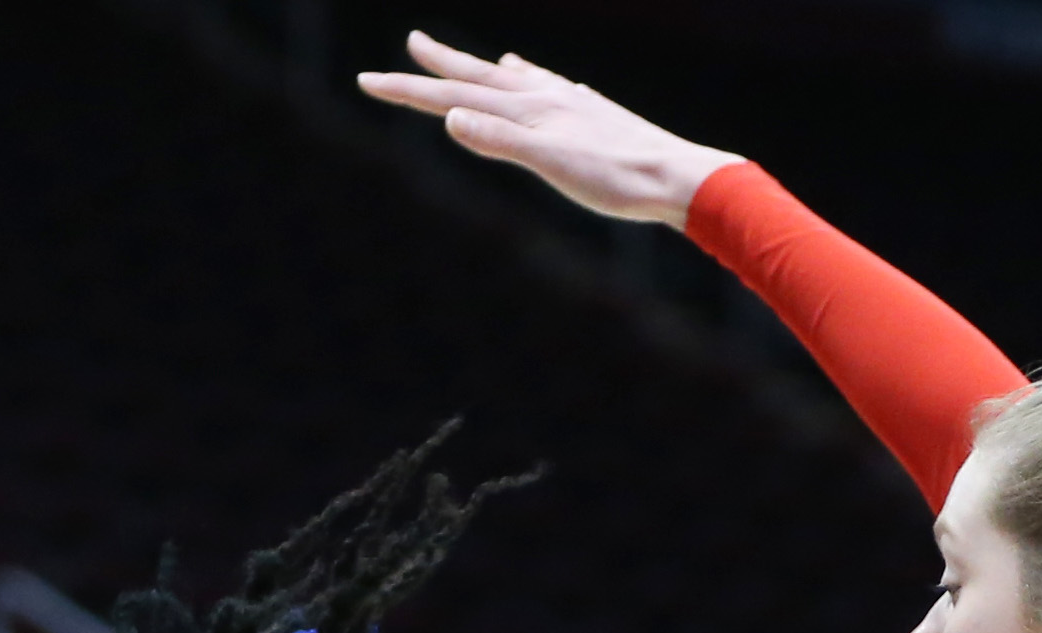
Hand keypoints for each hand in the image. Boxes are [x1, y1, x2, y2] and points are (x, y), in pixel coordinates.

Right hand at [357, 32, 739, 225]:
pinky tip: (527, 76)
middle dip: (439, 66)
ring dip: (478, 69)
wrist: (675, 177)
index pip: (454, 97)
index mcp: (527, 109)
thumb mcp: (552, 163)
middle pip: (479, 77)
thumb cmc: (615, 178)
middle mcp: (544, 97)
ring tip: (459, 57)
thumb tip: (451, 120)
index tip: (366, 80)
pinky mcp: (588, 116)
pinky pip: (543, 88)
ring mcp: (567, 104)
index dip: (409, 91)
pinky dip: (524, 79)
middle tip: (409, 44)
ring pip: (510, 79)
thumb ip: (501, 141)